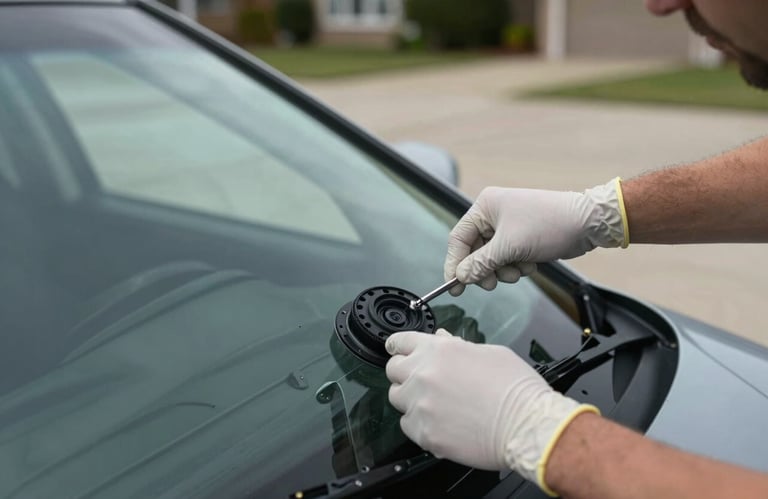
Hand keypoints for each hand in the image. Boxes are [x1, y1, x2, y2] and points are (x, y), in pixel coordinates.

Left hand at [385, 330, 597, 491]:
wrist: (527, 425)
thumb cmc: (516, 388)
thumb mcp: (489, 352)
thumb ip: (457, 345)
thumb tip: (442, 339)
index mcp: (438, 350)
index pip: (400, 342)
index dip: (399, 346)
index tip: (399, 351)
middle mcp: (423, 375)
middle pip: (392, 370)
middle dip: (404, 373)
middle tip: (421, 381)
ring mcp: (421, 405)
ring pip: (396, 398)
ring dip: (410, 399)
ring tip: (434, 404)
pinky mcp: (424, 433)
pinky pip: (407, 425)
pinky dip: (419, 424)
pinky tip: (440, 423)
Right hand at [444, 178, 627, 294]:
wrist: (587, 223)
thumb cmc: (549, 225)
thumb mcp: (510, 247)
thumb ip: (481, 263)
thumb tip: (461, 276)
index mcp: (485, 206)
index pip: (459, 238)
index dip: (455, 264)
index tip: (454, 286)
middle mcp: (493, 214)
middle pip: (475, 251)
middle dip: (486, 269)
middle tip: (492, 284)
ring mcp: (508, 226)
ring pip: (491, 258)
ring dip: (504, 270)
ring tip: (521, 269)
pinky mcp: (521, 237)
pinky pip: (507, 258)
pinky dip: (516, 265)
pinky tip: (531, 263)